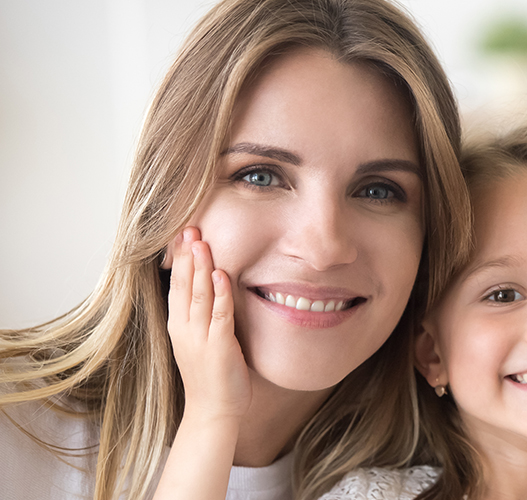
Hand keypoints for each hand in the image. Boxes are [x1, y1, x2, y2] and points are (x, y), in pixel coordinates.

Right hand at [167, 227, 250, 422]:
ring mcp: (200, 337)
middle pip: (184, 285)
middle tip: (190, 227)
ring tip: (202, 242)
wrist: (213, 411)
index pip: (177, 285)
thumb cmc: (211, 376)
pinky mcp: (219, 346)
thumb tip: (211, 288)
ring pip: (200, 295)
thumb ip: (203, 316)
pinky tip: (222, 274)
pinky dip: (221, 293)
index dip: (180, 260)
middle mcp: (185, 329)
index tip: (182, 235)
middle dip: (187, 256)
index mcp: (179, 326)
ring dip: (202, 267)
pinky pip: (220, 314)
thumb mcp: (200, 340)